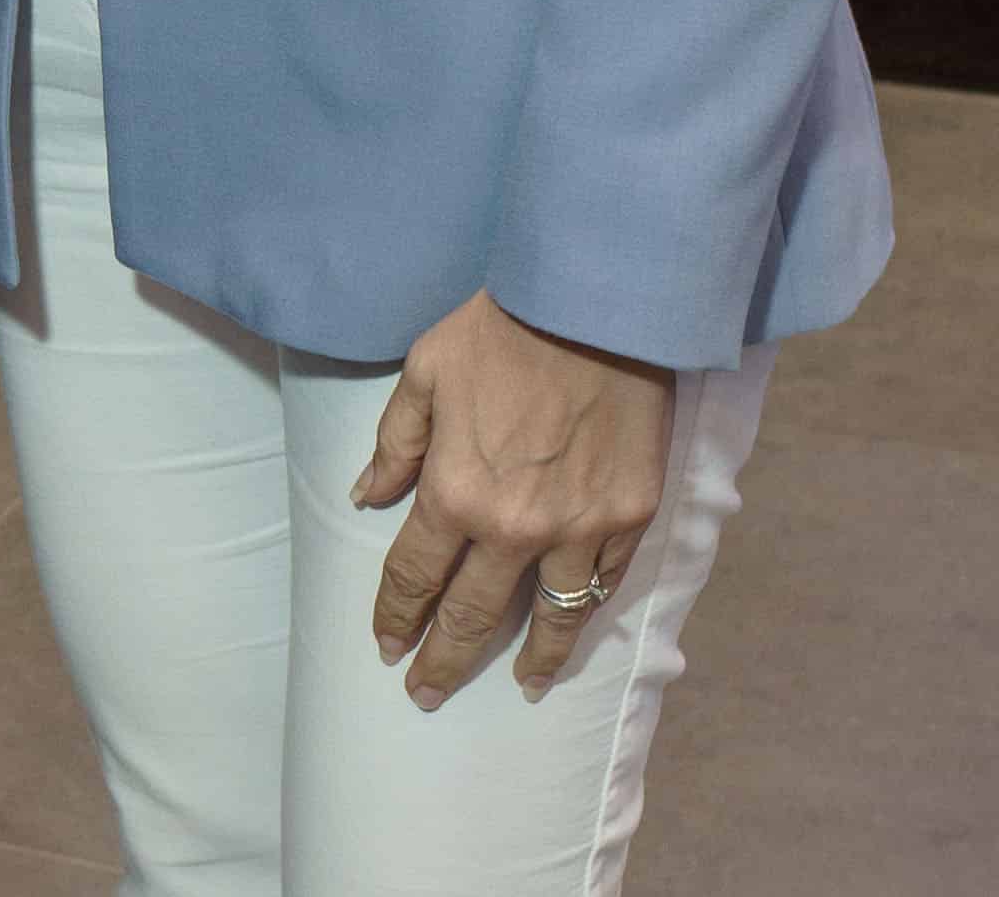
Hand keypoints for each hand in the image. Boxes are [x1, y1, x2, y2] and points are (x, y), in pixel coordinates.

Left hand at [351, 291, 672, 711]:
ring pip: (551, 617)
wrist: (596, 305)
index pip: (414, 577)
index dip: (397, 617)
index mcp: (455, 494)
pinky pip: (604, 583)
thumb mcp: (425, 372)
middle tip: (427, 693)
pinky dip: (586, 610)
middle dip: (444, 660)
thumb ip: (396, 444)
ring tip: (521, 687)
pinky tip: (573, 626)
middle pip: (473, 615)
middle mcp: (515, 528)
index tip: (387, 647)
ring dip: (532, 660)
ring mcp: (580, 530)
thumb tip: (366, 497)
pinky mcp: (631, 517)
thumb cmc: (501, 330)